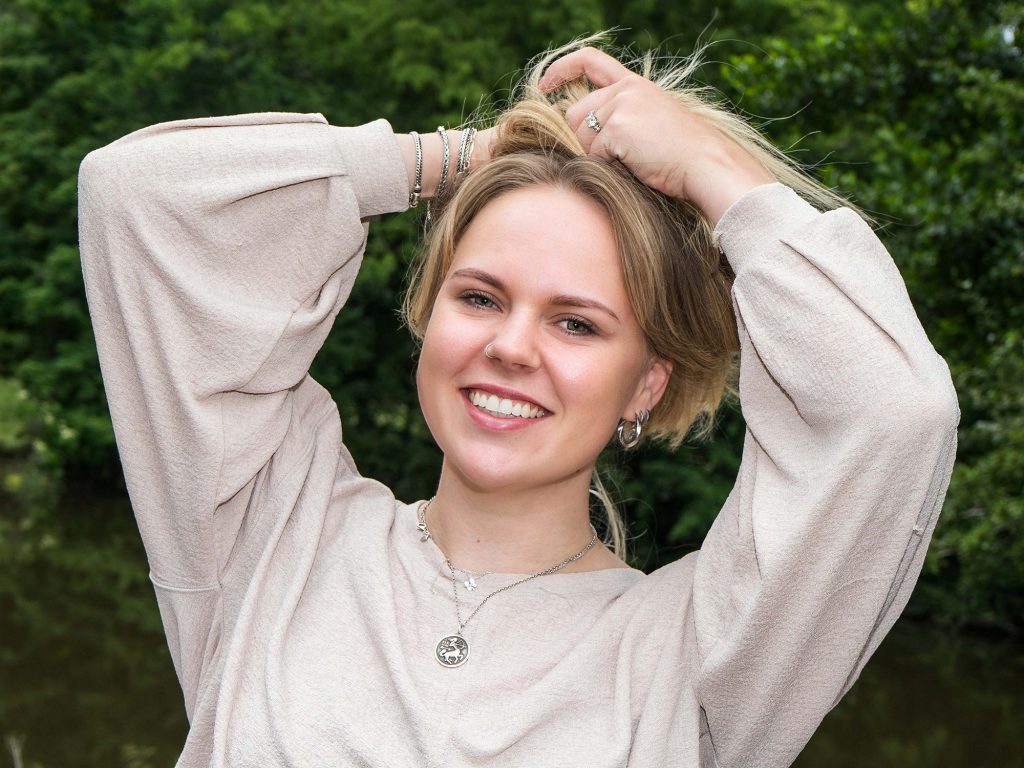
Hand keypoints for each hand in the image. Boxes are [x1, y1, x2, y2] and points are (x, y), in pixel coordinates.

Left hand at [540, 47, 774, 223]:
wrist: (707, 164)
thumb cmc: (682, 157)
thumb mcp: (650, 125)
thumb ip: (618, 118)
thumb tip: (574, 132)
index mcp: (634, 86)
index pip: (591, 61)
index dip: (563, 69)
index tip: (544, 85)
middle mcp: (626, 90)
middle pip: (574, 116)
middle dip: (584, 143)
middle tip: (618, 159)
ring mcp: (621, 106)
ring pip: (580, 139)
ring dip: (599, 158)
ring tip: (634, 163)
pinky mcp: (617, 127)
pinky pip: (594, 156)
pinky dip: (611, 169)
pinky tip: (637, 168)